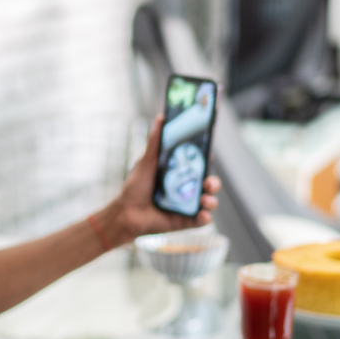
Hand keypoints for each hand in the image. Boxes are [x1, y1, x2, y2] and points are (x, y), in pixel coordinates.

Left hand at [98, 115, 220, 246]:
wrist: (126, 213)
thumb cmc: (135, 187)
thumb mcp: (146, 162)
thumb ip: (155, 142)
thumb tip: (161, 118)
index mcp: (180, 174)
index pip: (199, 166)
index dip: (206, 161)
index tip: (209, 154)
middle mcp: (187, 189)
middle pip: (208, 184)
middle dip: (214, 182)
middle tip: (209, 182)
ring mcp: (188, 206)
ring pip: (209, 201)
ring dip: (212, 200)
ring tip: (205, 199)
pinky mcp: (186, 221)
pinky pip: (201, 219)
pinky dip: (205, 217)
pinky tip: (203, 214)